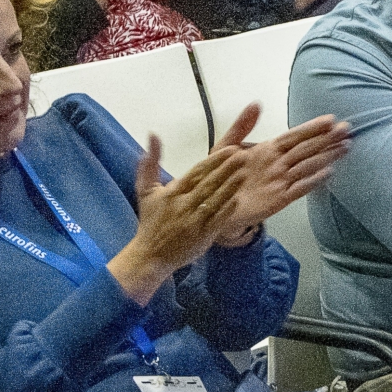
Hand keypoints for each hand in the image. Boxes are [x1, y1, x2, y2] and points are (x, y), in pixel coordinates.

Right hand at [108, 137, 252, 300]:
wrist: (150, 256)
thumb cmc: (150, 221)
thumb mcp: (146, 190)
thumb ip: (150, 163)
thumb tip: (153, 135)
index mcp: (173, 193)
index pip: (196, 172)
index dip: (214, 161)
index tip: (230, 149)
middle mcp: (184, 205)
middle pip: (208, 184)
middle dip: (226, 169)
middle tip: (243, 155)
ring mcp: (194, 221)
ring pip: (215, 201)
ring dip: (231, 186)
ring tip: (245, 173)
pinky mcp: (203, 235)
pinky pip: (217, 220)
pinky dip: (227, 209)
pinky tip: (238, 198)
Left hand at [207, 104, 351, 238]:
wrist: (213, 205)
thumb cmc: (220, 175)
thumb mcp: (225, 147)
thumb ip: (241, 126)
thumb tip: (256, 103)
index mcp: (268, 149)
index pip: (294, 136)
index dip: (311, 128)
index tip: (330, 119)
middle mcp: (279, 164)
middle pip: (307, 149)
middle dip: (327, 139)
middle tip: (346, 129)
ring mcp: (281, 181)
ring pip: (308, 166)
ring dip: (327, 156)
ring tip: (345, 146)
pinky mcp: (279, 199)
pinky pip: (299, 188)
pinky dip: (313, 180)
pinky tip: (328, 172)